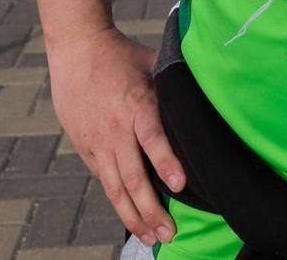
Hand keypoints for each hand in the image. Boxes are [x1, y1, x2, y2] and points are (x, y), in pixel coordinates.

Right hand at [46, 26, 184, 248]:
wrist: (75, 48)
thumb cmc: (121, 54)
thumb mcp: (153, 62)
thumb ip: (175, 82)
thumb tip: (211, 87)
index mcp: (137, 104)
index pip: (153, 137)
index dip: (166, 161)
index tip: (180, 184)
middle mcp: (116, 129)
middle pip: (133, 176)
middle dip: (151, 209)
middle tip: (169, 233)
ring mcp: (98, 142)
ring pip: (115, 187)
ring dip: (133, 215)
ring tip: (151, 238)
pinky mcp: (86, 148)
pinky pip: (103, 180)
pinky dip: (117, 201)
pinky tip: (131, 218)